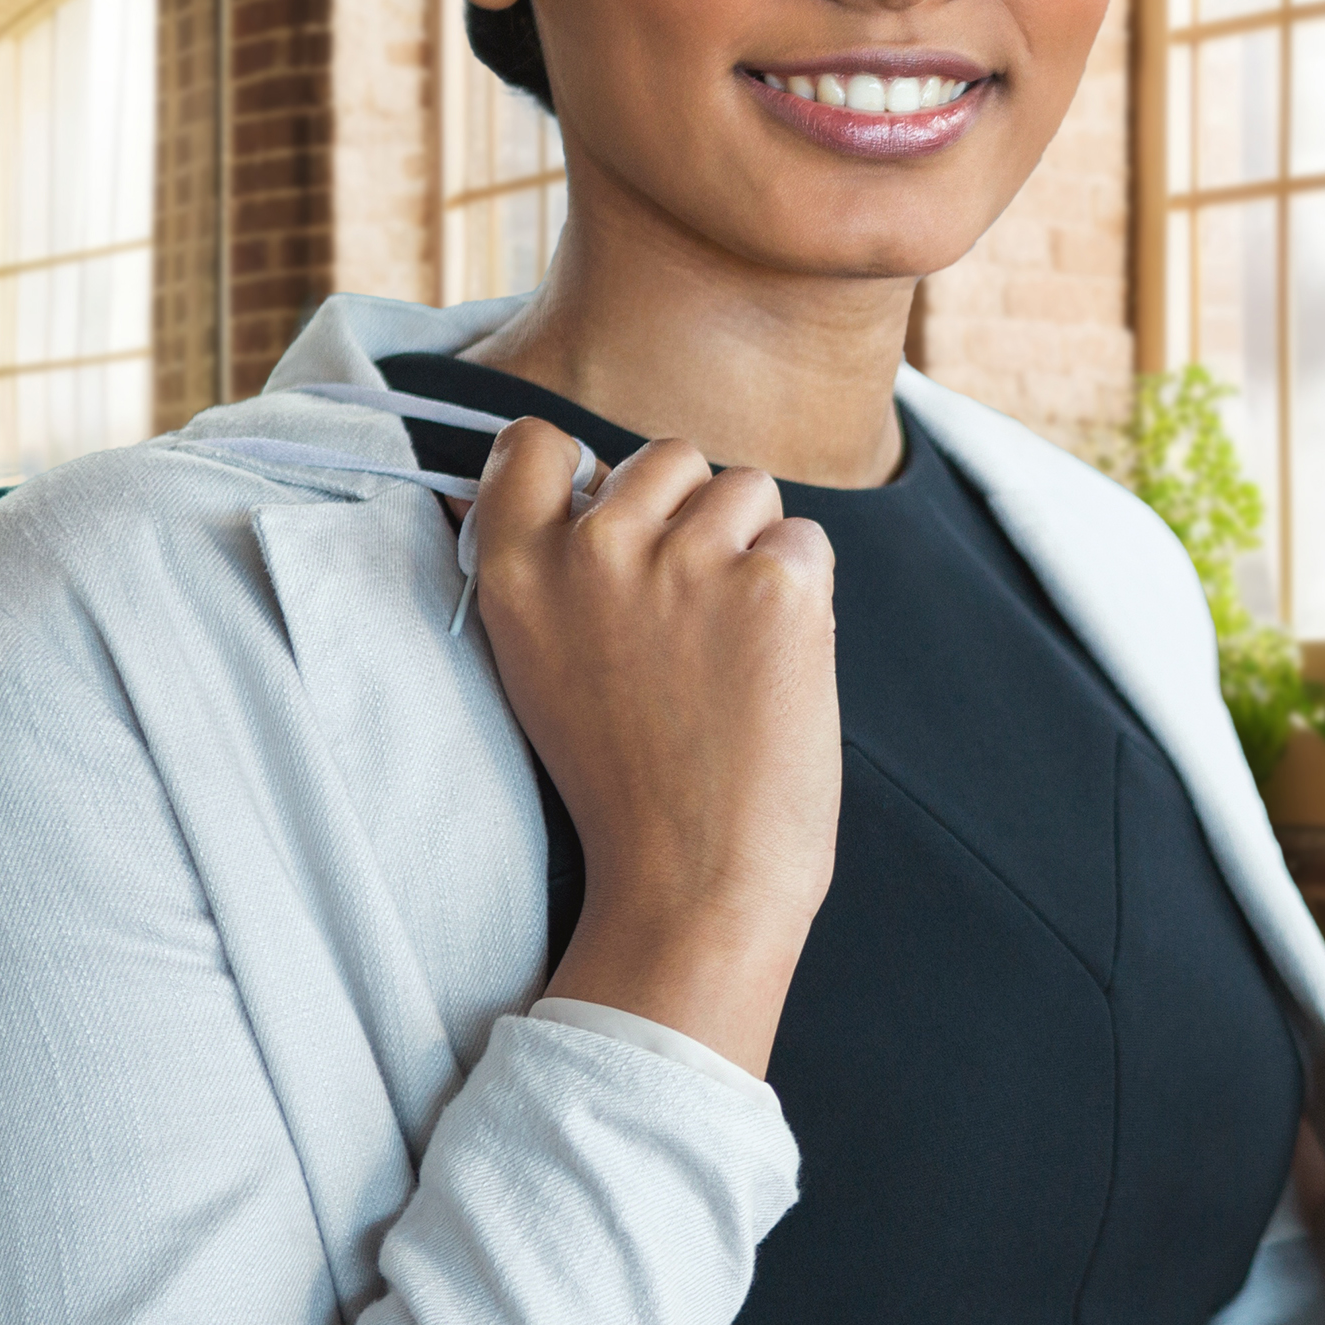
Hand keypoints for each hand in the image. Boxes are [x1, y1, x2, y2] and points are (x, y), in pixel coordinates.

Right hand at [466, 418, 839, 1073]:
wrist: (692, 880)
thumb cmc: (626, 787)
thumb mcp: (541, 668)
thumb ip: (554, 574)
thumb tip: (582, 487)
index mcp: (517, 571)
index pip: (536, 444)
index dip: (585, 472)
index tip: (610, 514)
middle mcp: (594, 548)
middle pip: (666, 457)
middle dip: (692, 515)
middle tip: (690, 621)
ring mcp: (687, 561)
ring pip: (745, 487)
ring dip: (754, 547)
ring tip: (732, 646)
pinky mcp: (773, 585)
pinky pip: (806, 541)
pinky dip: (806, 593)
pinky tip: (775, 665)